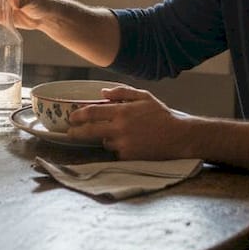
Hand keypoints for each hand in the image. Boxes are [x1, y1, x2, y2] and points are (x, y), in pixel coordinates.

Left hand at [66, 85, 190, 159]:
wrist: (179, 137)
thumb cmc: (161, 115)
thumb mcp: (144, 97)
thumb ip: (122, 92)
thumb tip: (102, 92)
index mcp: (122, 111)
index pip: (92, 113)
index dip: (78, 115)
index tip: (71, 117)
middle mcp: (120, 128)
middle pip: (89, 131)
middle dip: (76, 132)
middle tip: (69, 132)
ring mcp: (124, 144)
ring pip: (104, 142)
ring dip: (105, 138)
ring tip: (119, 134)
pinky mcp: (129, 157)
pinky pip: (116, 152)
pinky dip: (118, 147)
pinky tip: (130, 142)